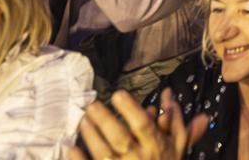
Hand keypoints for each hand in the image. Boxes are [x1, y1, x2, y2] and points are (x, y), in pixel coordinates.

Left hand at [71, 89, 205, 159]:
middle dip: (105, 121)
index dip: (131, 109)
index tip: (118, 95)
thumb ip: (174, 120)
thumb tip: (168, 95)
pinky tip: (71, 148)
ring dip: (91, 136)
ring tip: (82, 120)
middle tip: (91, 105)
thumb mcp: (176, 145)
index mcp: (155, 146)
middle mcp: (138, 158)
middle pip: (120, 138)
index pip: (143, 125)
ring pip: (103, 153)